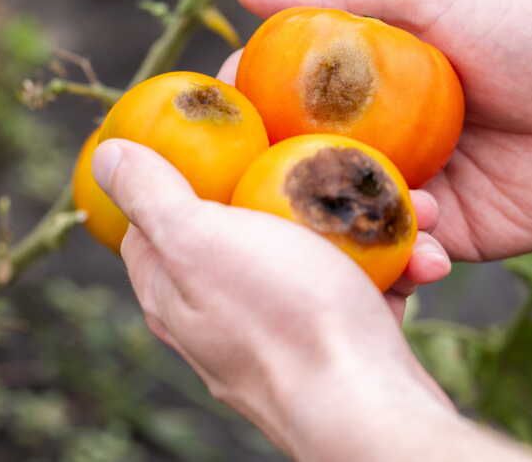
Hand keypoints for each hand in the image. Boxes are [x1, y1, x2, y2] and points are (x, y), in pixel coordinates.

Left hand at [91, 139, 531, 459]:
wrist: (366, 408)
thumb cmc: (283, 318)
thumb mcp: (200, 239)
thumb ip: (151, 195)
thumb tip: (108, 154)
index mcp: (171, 285)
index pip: (158, 210)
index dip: (187, 161)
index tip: (234, 122)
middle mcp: (213, 313)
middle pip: (244, 223)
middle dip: (295, 183)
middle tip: (333, 152)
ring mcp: (273, 332)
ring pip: (314, 253)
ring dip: (361, 223)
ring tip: (408, 205)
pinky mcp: (329, 347)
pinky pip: (357, 289)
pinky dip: (390, 267)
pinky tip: (423, 254)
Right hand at [233, 0, 531, 260]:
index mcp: (366, 83)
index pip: (281, 102)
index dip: (244, 117)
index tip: (214, 133)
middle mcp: (382, 138)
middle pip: (304, 171)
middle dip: (283, 194)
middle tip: (269, 211)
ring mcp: (415, 190)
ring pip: (350, 224)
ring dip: (352, 234)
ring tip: (383, 223)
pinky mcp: (454, 237)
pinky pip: (408, 258)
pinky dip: (410, 262)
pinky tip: (434, 252)